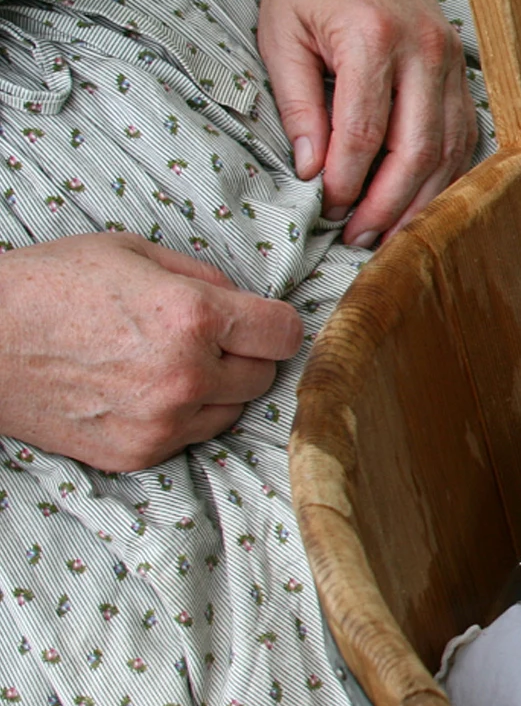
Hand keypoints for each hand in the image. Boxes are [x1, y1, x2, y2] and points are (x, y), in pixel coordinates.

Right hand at [0, 234, 302, 471]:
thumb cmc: (52, 285)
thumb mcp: (134, 252)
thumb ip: (204, 277)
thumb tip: (246, 301)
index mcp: (193, 316)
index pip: (284, 333)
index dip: (276, 324)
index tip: (262, 322)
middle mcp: (186, 374)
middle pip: (264, 375)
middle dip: (245, 355)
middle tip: (208, 339)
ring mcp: (163, 421)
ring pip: (234, 411)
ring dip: (218, 389)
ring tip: (171, 364)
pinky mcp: (140, 452)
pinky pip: (193, 436)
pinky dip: (182, 415)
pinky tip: (144, 390)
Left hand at [257, 0, 474, 247]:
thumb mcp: (280, 34)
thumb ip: (298, 104)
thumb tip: (311, 170)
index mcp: (371, 35)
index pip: (365, 132)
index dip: (346, 182)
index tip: (326, 209)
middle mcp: (423, 47)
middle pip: (416, 150)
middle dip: (388, 205)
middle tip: (358, 237)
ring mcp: (452, 56)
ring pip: (447, 149)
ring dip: (420, 199)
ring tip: (387, 231)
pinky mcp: (463, 64)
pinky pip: (462, 132)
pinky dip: (444, 173)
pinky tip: (419, 199)